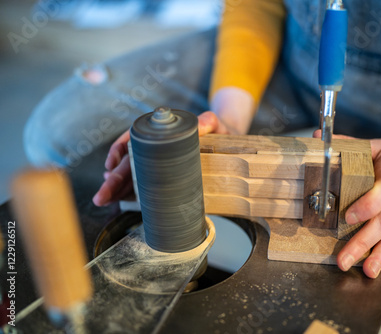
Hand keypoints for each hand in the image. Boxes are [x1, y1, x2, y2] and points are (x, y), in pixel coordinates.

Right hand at [92, 111, 228, 206]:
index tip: (112, 165)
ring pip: (132, 175)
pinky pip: (144, 184)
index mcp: (162, 134)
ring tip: (105, 201)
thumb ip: (209, 121)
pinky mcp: (166, 176)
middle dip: (112, 180)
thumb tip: (202, 124)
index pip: (133, 140)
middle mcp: (156, 148)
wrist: (228, 141)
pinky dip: (131, 193)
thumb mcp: (215, 124)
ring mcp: (159, 163)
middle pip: (129, 163)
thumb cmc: (218, 131)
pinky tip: (120, 201)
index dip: (119, 151)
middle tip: (101, 197)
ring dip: (116, 188)